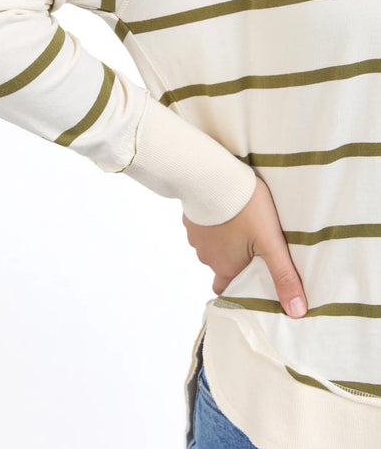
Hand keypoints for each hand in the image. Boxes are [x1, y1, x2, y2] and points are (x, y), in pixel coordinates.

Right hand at [182, 175, 307, 318]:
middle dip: (235, 262)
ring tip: (243, 226)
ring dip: (224, 242)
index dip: (239, 290)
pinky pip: (203, 228)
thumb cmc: (245, 208)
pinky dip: (214, 225)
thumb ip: (284, 276)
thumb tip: (297, 312)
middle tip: (254, 249)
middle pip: (221, 267)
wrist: (213, 175)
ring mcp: (195, 237)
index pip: (227, 290)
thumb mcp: (271, 242)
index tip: (252, 284)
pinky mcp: (191, 218)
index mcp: (225, 267)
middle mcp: (206, 257)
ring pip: (212, 247)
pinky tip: (226, 212)